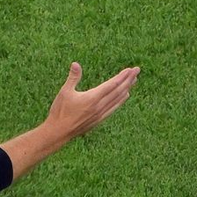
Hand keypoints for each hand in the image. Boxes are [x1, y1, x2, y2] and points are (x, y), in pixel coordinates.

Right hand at [0, 62, 139, 180]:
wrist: (59, 132)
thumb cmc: (60, 111)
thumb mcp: (65, 92)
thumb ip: (73, 77)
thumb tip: (76, 64)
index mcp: (92, 98)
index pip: (112, 85)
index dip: (122, 76)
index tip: (131, 69)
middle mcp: (99, 106)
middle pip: (118, 91)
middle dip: (128, 80)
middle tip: (137, 70)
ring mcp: (100, 114)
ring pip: (118, 99)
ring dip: (127, 89)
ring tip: (134, 81)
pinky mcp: (99, 120)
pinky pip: (114, 108)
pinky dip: (121, 101)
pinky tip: (125, 96)